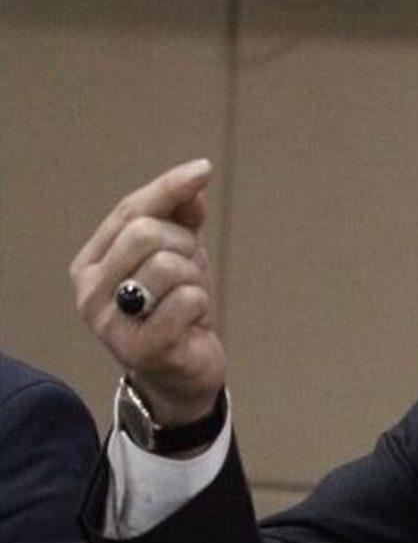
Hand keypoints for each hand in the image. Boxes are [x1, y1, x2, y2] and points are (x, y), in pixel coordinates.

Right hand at [70, 159, 224, 425]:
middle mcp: (89, 291)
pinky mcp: (140, 348)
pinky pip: (186, 300)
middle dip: (184, 244)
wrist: (184, 373)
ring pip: (169, 265)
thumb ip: (179, 218)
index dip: (169, 187)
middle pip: (146, 233)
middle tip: (190, 272)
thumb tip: (193, 183)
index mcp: (90, 263)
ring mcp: (110, 322)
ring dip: (195, 278)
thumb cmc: (177, 310)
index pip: (129, 210)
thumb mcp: (179, 257)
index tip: (203, 169)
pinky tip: (191, 323)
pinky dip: (200, 305)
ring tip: (187, 302)